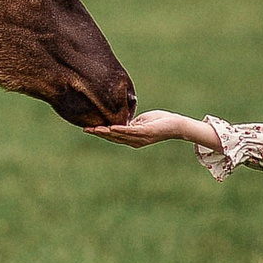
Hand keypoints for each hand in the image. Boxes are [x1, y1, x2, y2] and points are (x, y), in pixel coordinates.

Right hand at [85, 110, 214, 149]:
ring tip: (94, 128)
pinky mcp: (145, 133)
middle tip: (86, 129)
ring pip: (119, 135)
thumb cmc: (160, 121)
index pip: (113, 136)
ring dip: (106, 132)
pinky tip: (111, 127)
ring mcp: (140, 138)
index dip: (100, 133)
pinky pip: (130, 131)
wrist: (176, 125)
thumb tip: (120, 121)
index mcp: (132, 138)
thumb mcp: (142, 121)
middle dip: (99, 133)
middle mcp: (134, 141)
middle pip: (113, 137)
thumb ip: (131, 122)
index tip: (88, 129)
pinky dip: (120, 130)